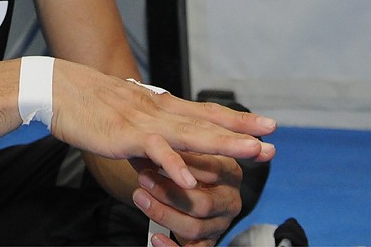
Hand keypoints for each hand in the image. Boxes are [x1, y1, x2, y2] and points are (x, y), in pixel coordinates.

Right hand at [49, 61, 275, 190]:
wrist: (60, 91)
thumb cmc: (90, 108)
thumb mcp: (128, 124)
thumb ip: (149, 143)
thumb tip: (163, 164)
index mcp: (161, 108)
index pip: (206, 112)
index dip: (237, 120)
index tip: (266, 126)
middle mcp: (159, 111)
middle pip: (207, 122)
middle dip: (241, 132)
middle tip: (272, 140)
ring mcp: (144, 122)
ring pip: (190, 133)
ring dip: (222, 144)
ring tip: (251, 153)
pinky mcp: (125, 135)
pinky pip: (154, 150)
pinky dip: (173, 164)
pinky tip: (190, 178)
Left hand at [131, 152, 251, 246]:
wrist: (181, 185)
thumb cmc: (180, 161)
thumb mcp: (181, 149)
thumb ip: (175, 143)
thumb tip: (152, 134)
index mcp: (230, 172)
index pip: (211, 170)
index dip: (181, 164)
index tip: (156, 153)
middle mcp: (230, 200)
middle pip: (203, 203)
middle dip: (169, 192)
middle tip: (143, 178)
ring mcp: (221, 223)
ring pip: (195, 227)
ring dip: (163, 213)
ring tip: (140, 198)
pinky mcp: (209, 241)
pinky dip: (172, 246)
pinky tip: (157, 238)